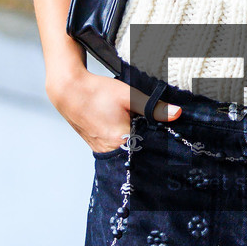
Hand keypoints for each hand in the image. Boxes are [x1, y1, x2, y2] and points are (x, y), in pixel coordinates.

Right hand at [47, 68, 179, 154]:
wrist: (69, 90)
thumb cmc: (97, 91)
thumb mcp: (128, 95)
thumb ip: (153, 107)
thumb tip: (177, 114)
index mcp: (120, 140)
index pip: (148, 151)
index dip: (160, 148)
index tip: (172, 145)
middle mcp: (109, 150)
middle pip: (137, 155)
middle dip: (149, 149)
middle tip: (162, 142)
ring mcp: (101, 150)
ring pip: (126, 154)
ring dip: (136, 148)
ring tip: (145, 137)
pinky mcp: (96, 147)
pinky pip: (115, 151)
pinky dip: (124, 146)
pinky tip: (130, 135)